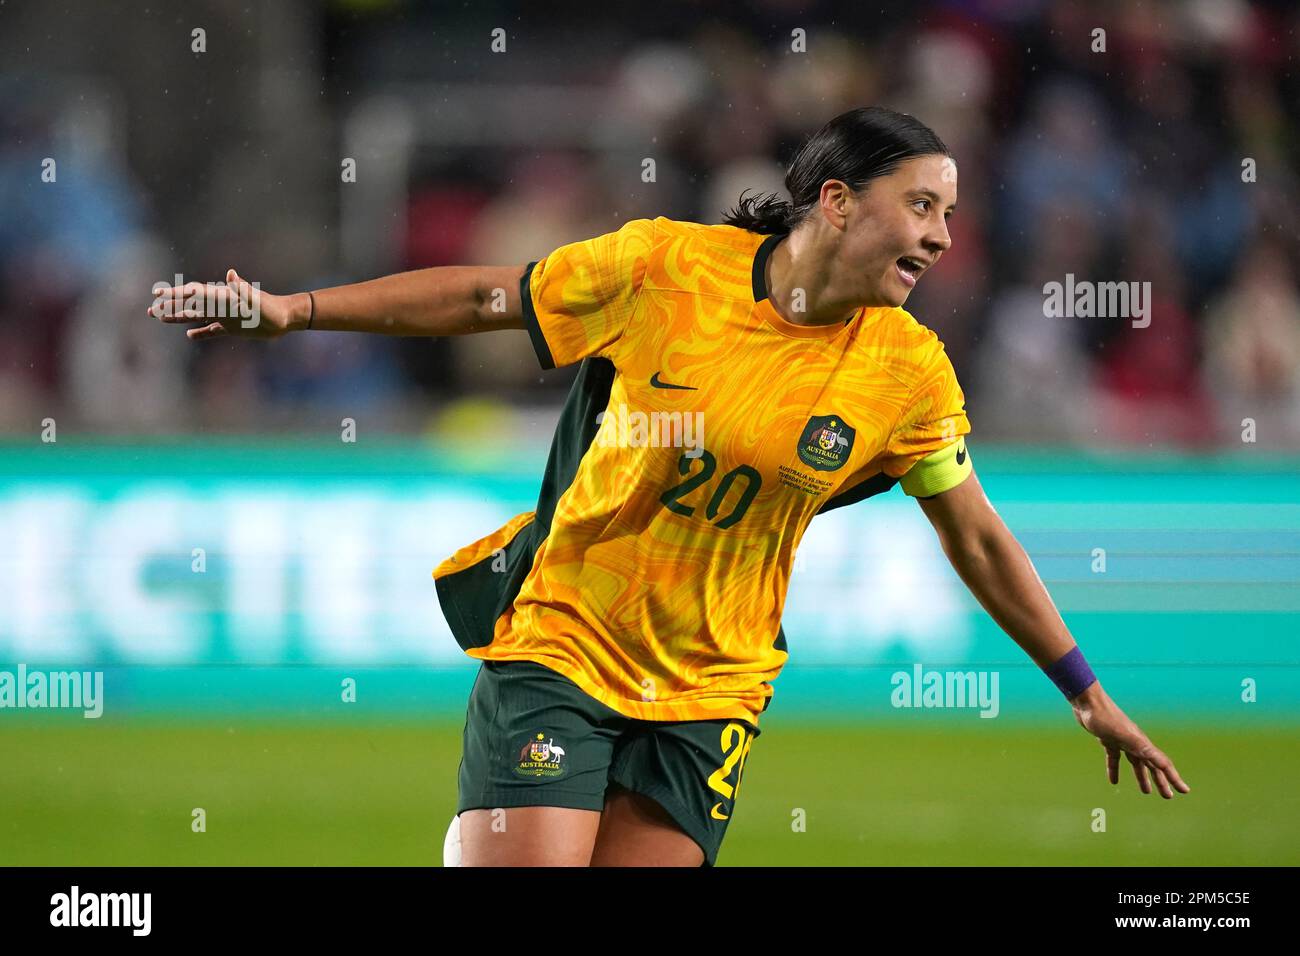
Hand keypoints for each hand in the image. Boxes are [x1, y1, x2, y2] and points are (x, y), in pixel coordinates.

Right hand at [148, 269, 307, 339]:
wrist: (285, 317)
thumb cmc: (272, 307)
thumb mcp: (256, 299)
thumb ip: (242, 288)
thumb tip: (230, 275)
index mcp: (222, 297)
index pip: (194, 293)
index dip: (176, 294)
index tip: (158, 294)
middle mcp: (220, 305)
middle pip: (189, 304)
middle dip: (170, 306)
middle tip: (150, 309)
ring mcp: (224, 316)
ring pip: (196, 316)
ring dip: (178, 317)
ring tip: (160, 318)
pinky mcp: (232, 329)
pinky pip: (211, 331)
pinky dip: (200, 333)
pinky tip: (189, 335)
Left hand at [1071, 684, 1189, 797]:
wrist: (1087, 702)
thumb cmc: (1106, 717)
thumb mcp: (1125, 736)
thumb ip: (1143, 749)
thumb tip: (1164, 763)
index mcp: (1142, 744)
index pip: (1163, 765)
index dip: (1174, 778)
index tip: (1184, 791)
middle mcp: (1135, 743)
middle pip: (1151, 766)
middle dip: (1160, 781)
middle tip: (1167, 796)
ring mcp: (1122, 741)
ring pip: (1135, 763)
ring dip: (1141, 777)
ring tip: (1146, 792)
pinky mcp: (1108, 740)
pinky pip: (1114, 758)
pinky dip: (1115, 770)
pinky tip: (1113, 781)